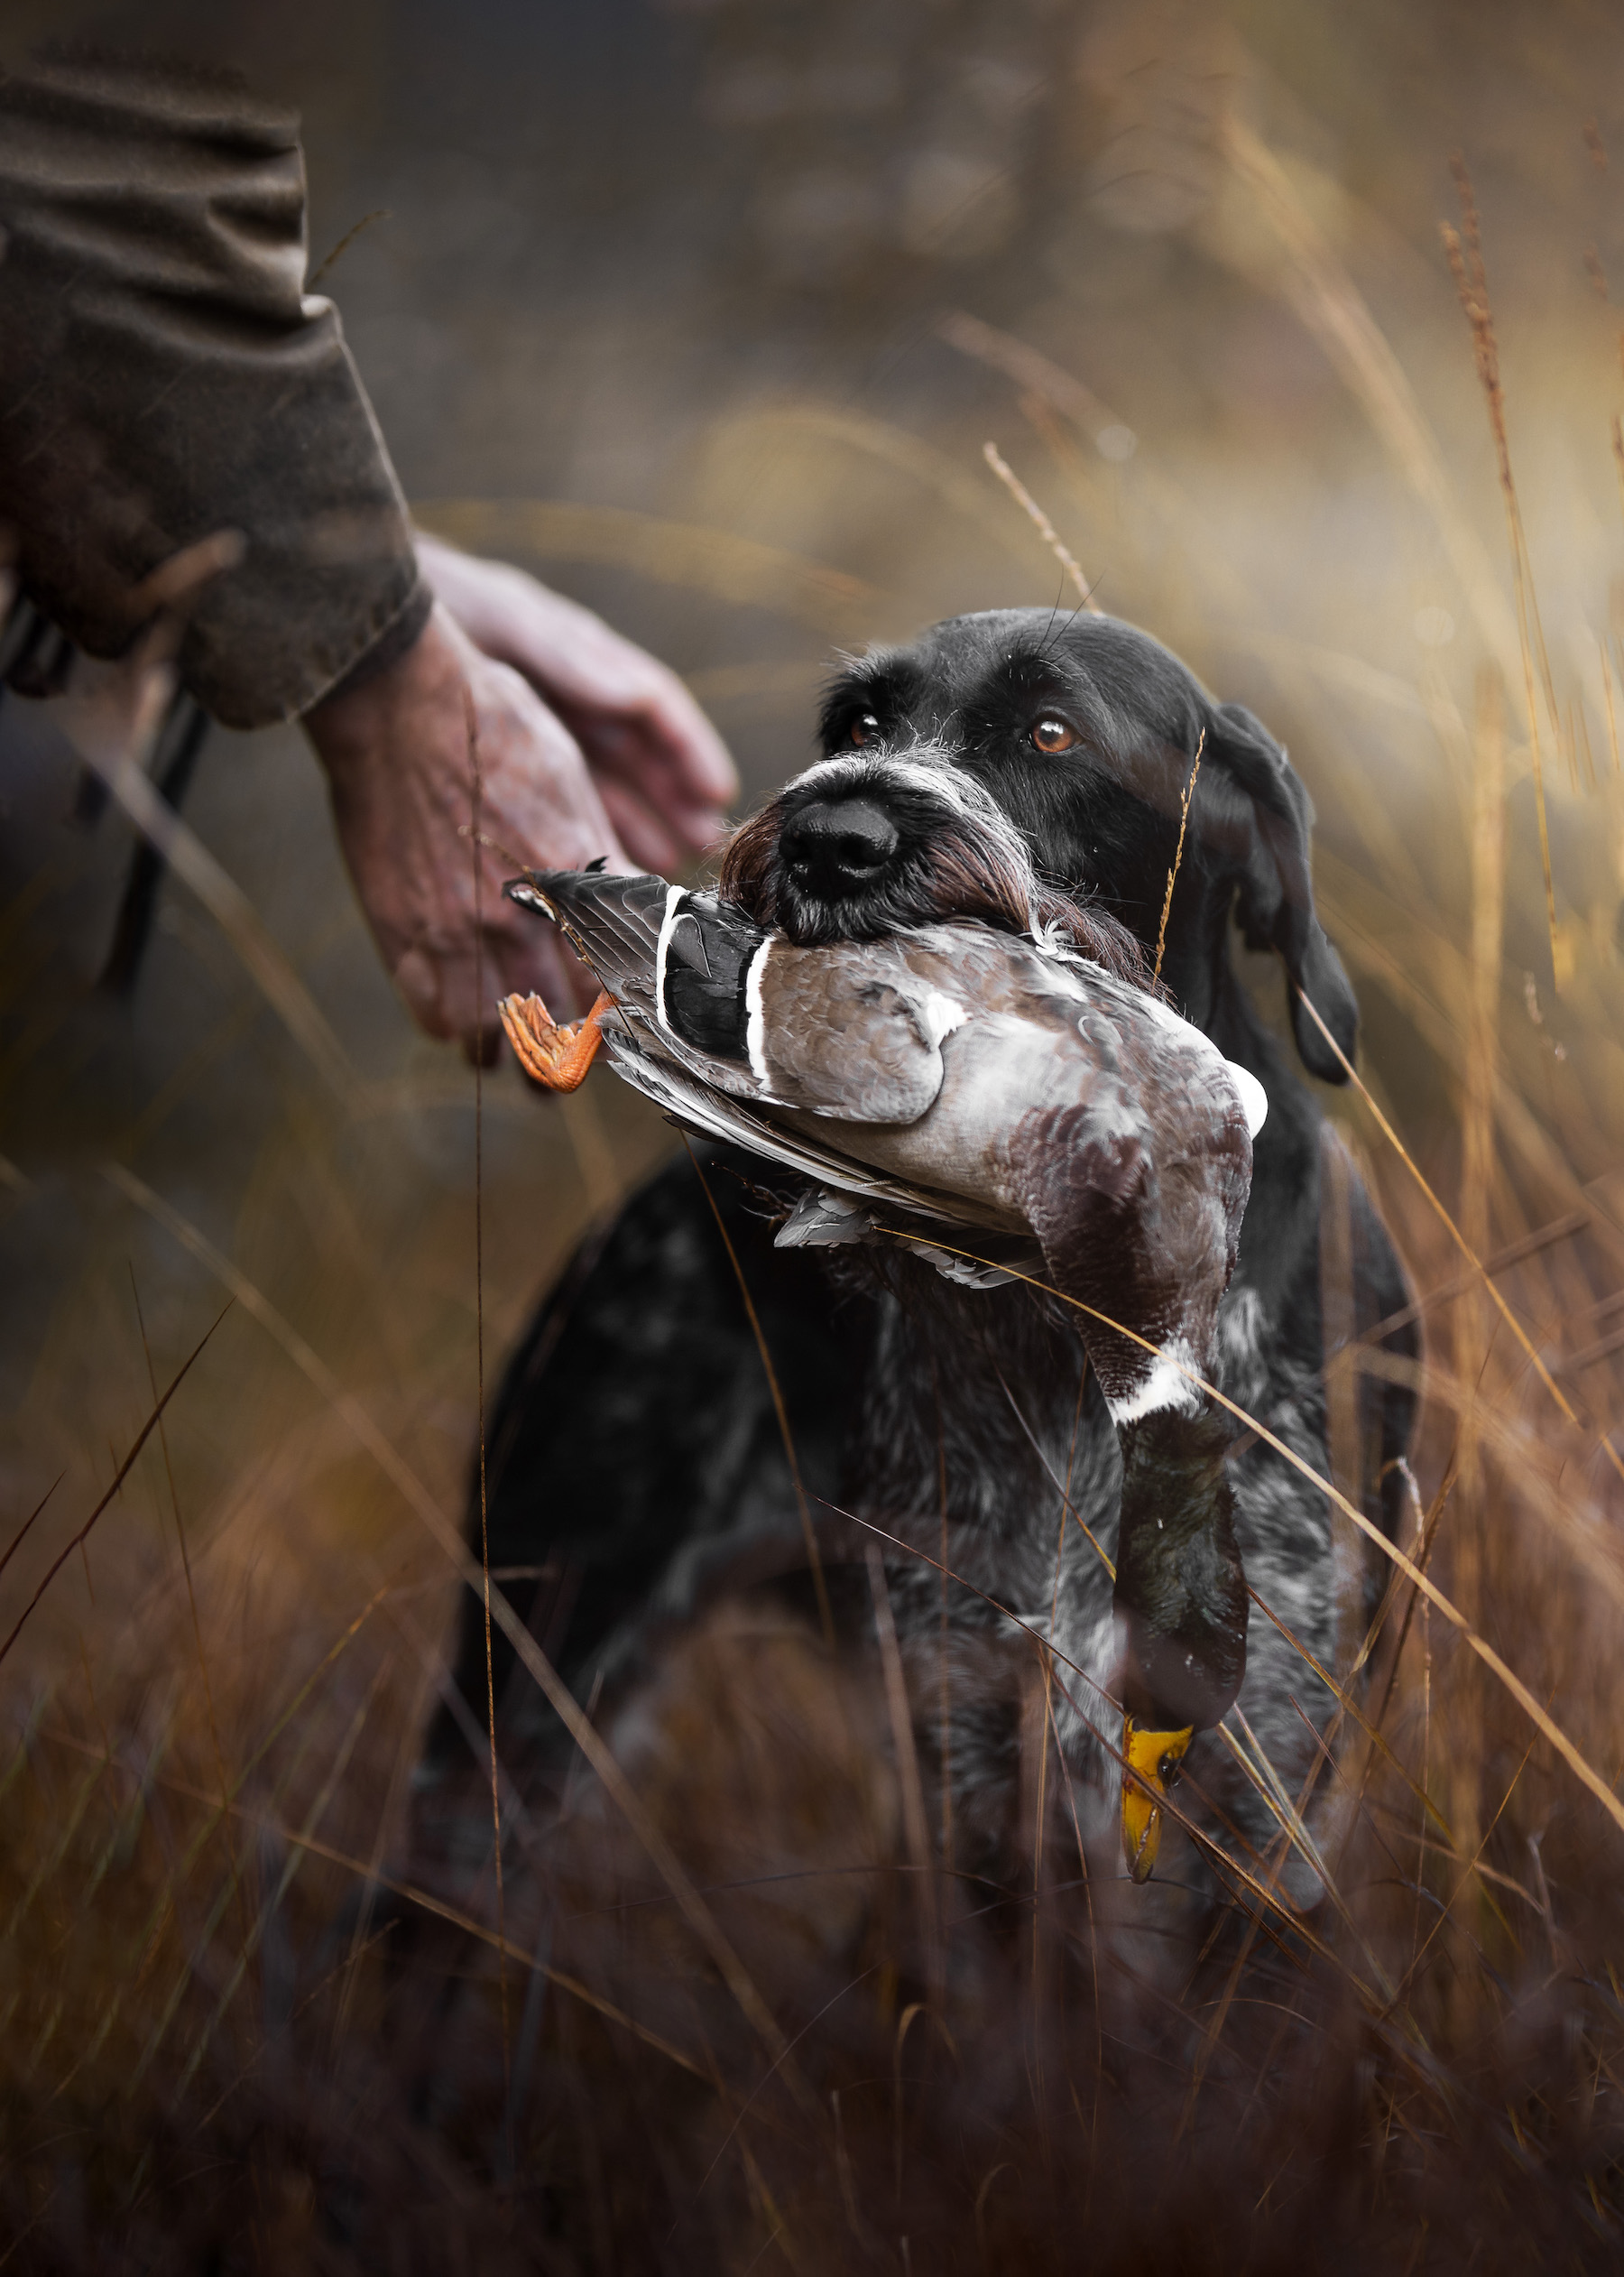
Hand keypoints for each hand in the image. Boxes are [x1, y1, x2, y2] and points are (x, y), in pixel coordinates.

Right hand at [306, 602, 636, 1046]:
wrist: (402, 704)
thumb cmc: (494, 730)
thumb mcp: (573, 786)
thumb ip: (604, 857)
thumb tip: (640, 903)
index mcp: (578, 877)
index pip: (623, 977)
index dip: (631, 1009)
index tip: (631, 1021)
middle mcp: (525, 914)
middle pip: (568, 1023)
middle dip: (582, 1049)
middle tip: (582, 1054)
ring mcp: (460, 930)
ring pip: (503, 1038)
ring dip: (519, 1054)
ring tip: (529, 1059)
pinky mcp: (404, 934)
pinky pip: (438, 1019)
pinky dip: (458, 1030)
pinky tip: (469, 1020)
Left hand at [414, 532, 736, 873]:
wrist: (367, 615)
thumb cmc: (444, 605)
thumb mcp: (511, 624)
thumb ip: (573, 659)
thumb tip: (639, 694)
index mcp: (581, 658)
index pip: (653, 707)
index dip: (688, 749)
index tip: (716, 791)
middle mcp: (570, 696)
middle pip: (635, 756)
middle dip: (672, 800)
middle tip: (702, 844)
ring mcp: (538, 730)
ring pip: (600, 784)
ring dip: (634, 824)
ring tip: (662, 868)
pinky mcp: (507, 761)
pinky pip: (552, 804)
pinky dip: (580, 832)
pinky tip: (597, 869)